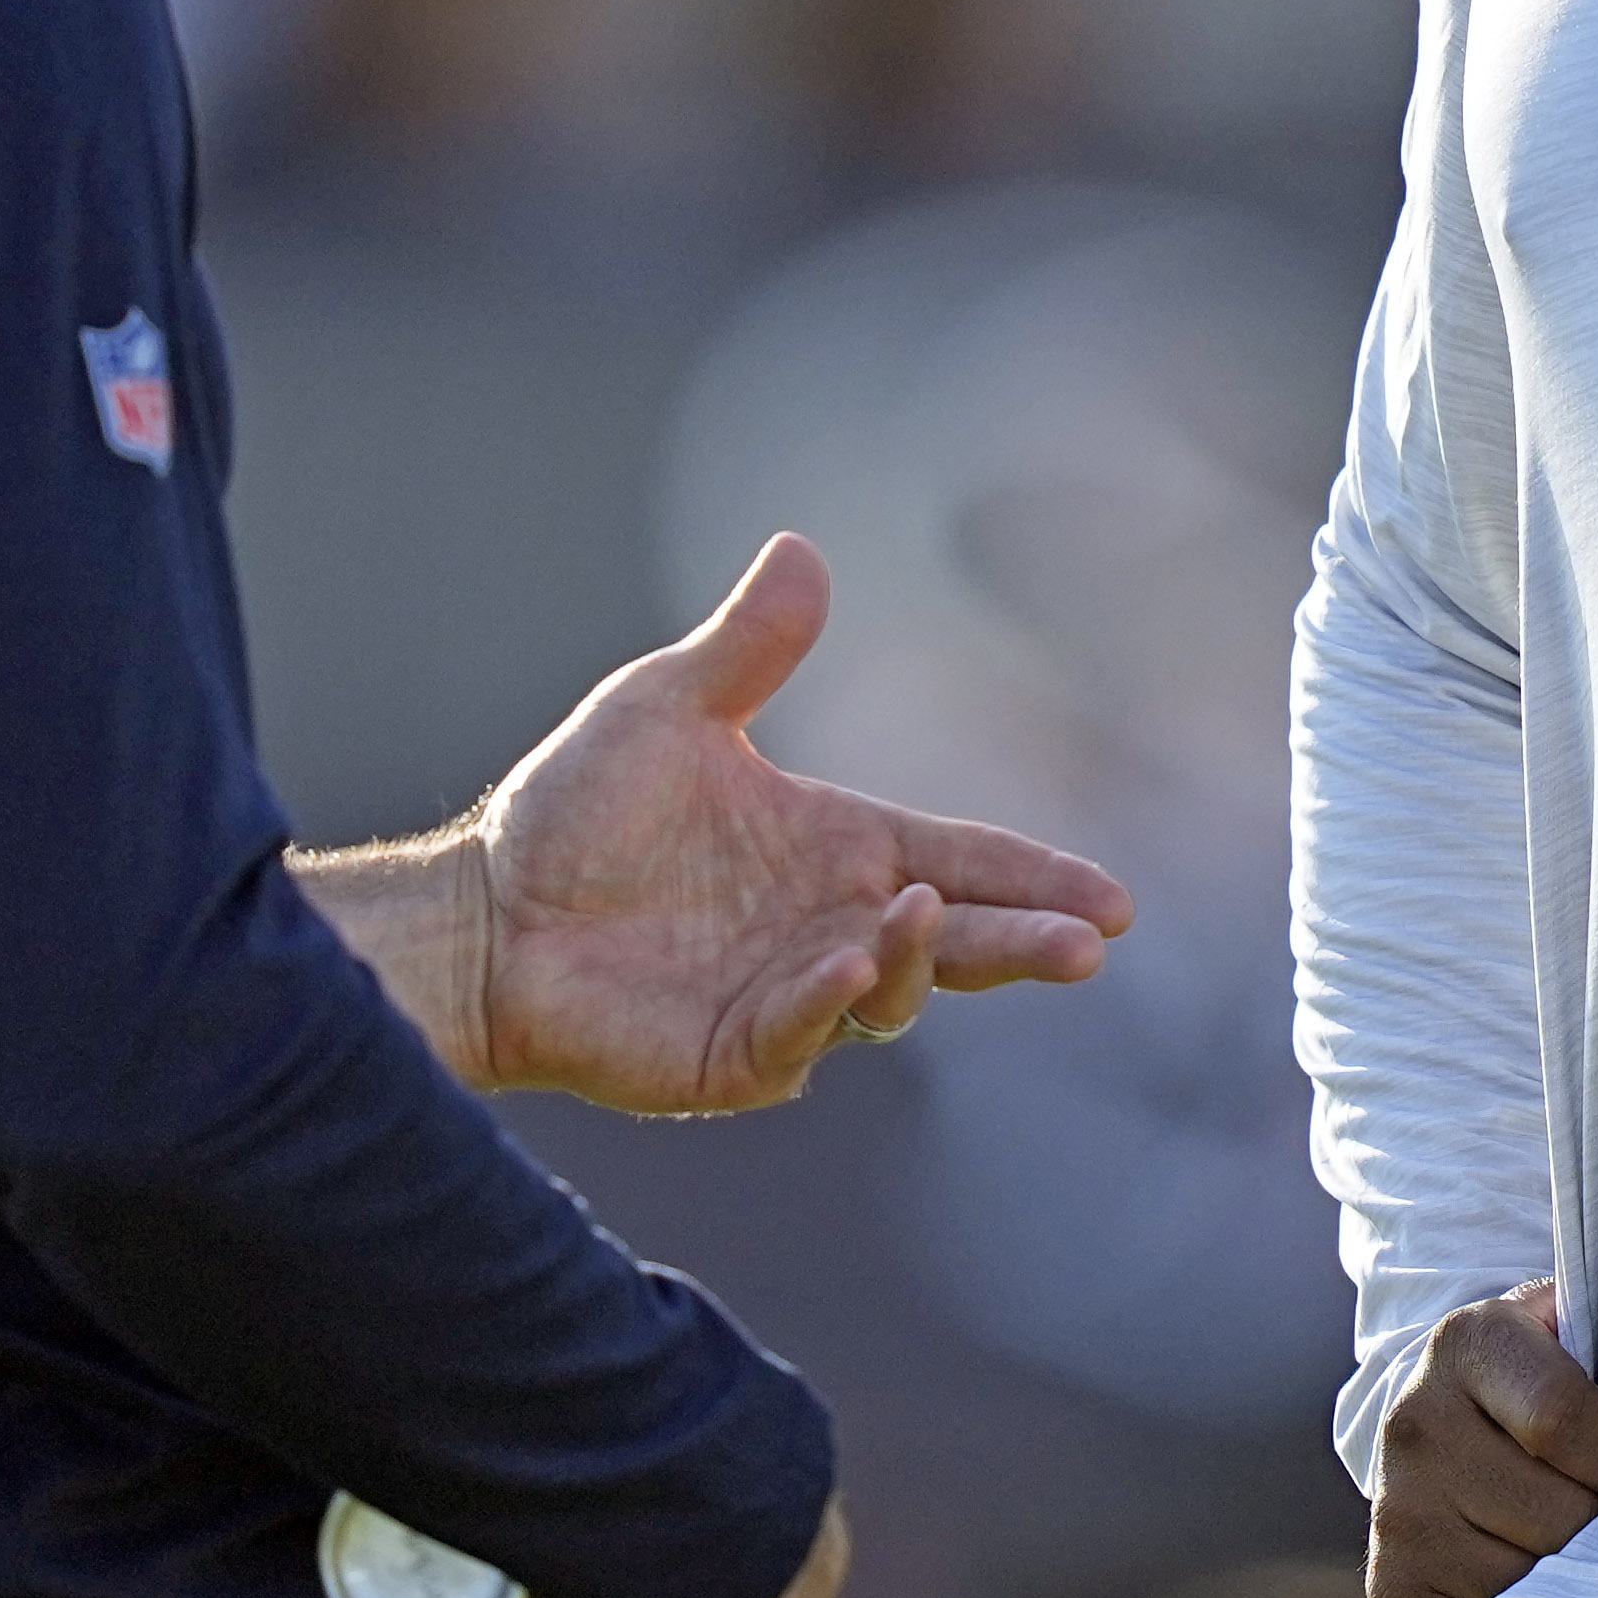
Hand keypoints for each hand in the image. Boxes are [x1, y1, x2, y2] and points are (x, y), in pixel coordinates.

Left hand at [301, 536, 1133, 1114]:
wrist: (487, 911)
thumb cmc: (576, 811)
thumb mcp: (669, 707)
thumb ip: (748, 646)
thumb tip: (801, 545)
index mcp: (836, 847)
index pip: (962, 859)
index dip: (1034, 878)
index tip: (1110, 901)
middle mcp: (831, 925)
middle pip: (956, 937)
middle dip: (1025, 941)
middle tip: (1089, 943)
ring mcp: (792, 995)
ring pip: (890, 989)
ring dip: (921, 957)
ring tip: (928, 914)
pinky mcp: (739, 1052)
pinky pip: (802, 1026)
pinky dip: (830, 996)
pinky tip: (844, 958)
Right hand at [1365, 1281, 1597, 1597]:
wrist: (1448, 1414)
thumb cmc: (1547, 1377)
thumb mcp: (1578, 1330)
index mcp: (1468, 1342)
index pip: (1560, 1423)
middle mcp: (1415, 1422)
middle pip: (1555, 1517)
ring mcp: (1398, 1509)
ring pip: (1526, 1587)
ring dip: (1577, 1591)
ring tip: (1594, 1565)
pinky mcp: (1392, 1583)